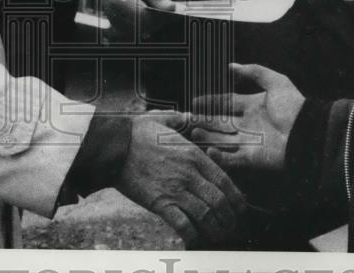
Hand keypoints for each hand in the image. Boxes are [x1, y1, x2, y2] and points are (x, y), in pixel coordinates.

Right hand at [91, 0, 174, 36]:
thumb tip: (171, 9)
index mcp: (119, 1)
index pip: (146, 16)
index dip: (163, 14)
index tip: (174, 6)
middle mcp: (116, 15)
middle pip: (148, 24)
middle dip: (162, 14)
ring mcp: (117, 21)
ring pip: (146, 27)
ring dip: (156, 15)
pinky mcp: (120, 23)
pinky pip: (141, 26)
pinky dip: (149, 16)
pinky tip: (147, 1)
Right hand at [116, 115, 246, 248]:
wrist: (114, 146)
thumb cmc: (137, 132)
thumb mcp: (164, 119)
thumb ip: (181, 118)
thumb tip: (190, 114)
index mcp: (194, 155)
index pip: (224, 181)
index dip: (236, 198)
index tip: (239, 207)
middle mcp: (189, 174)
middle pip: (219, 201)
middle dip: (230, 218)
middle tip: (232, 226)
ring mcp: (175, 189)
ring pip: (206, 215)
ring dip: (216, 229)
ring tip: (218, 236)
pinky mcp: (160, 203)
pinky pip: (183, 224)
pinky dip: (192, 234)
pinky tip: (194, 239)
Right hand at [189, 63, 304, 170]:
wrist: (307, 134)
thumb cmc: (293, 106)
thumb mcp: (275, 82)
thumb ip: (253, 72)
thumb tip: (231, 65)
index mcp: (252, 106)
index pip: (227, 103)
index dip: (211, 102)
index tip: (195, 102)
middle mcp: (248, 123)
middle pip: (221, 122)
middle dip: (204, 120)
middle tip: (189, 119)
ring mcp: (249, 141)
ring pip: (222, 139)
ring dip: (208, 137)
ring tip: (194, 132)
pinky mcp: (251, 158)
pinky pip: (231, 158)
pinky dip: (220, 156)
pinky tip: (209, 150)